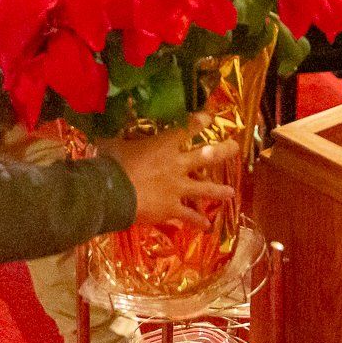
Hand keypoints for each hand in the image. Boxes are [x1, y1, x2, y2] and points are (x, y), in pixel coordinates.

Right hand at [95, 114, 237, 228]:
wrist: (111, 193)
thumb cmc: (110, 164)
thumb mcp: (111, 141)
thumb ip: (115, 132)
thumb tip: (106, 119)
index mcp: (163, 145)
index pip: (187, 128)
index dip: (200, 121)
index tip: (210, 117)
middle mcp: (177, 165)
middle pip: (206, 156)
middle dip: (223, 150)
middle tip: (236, 147)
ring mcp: (177, 188)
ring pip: (204, 189)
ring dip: (218, 190)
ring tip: (231, 192)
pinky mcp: (172, 208)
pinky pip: (188, 216)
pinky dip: (197, 221)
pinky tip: (206, 226)